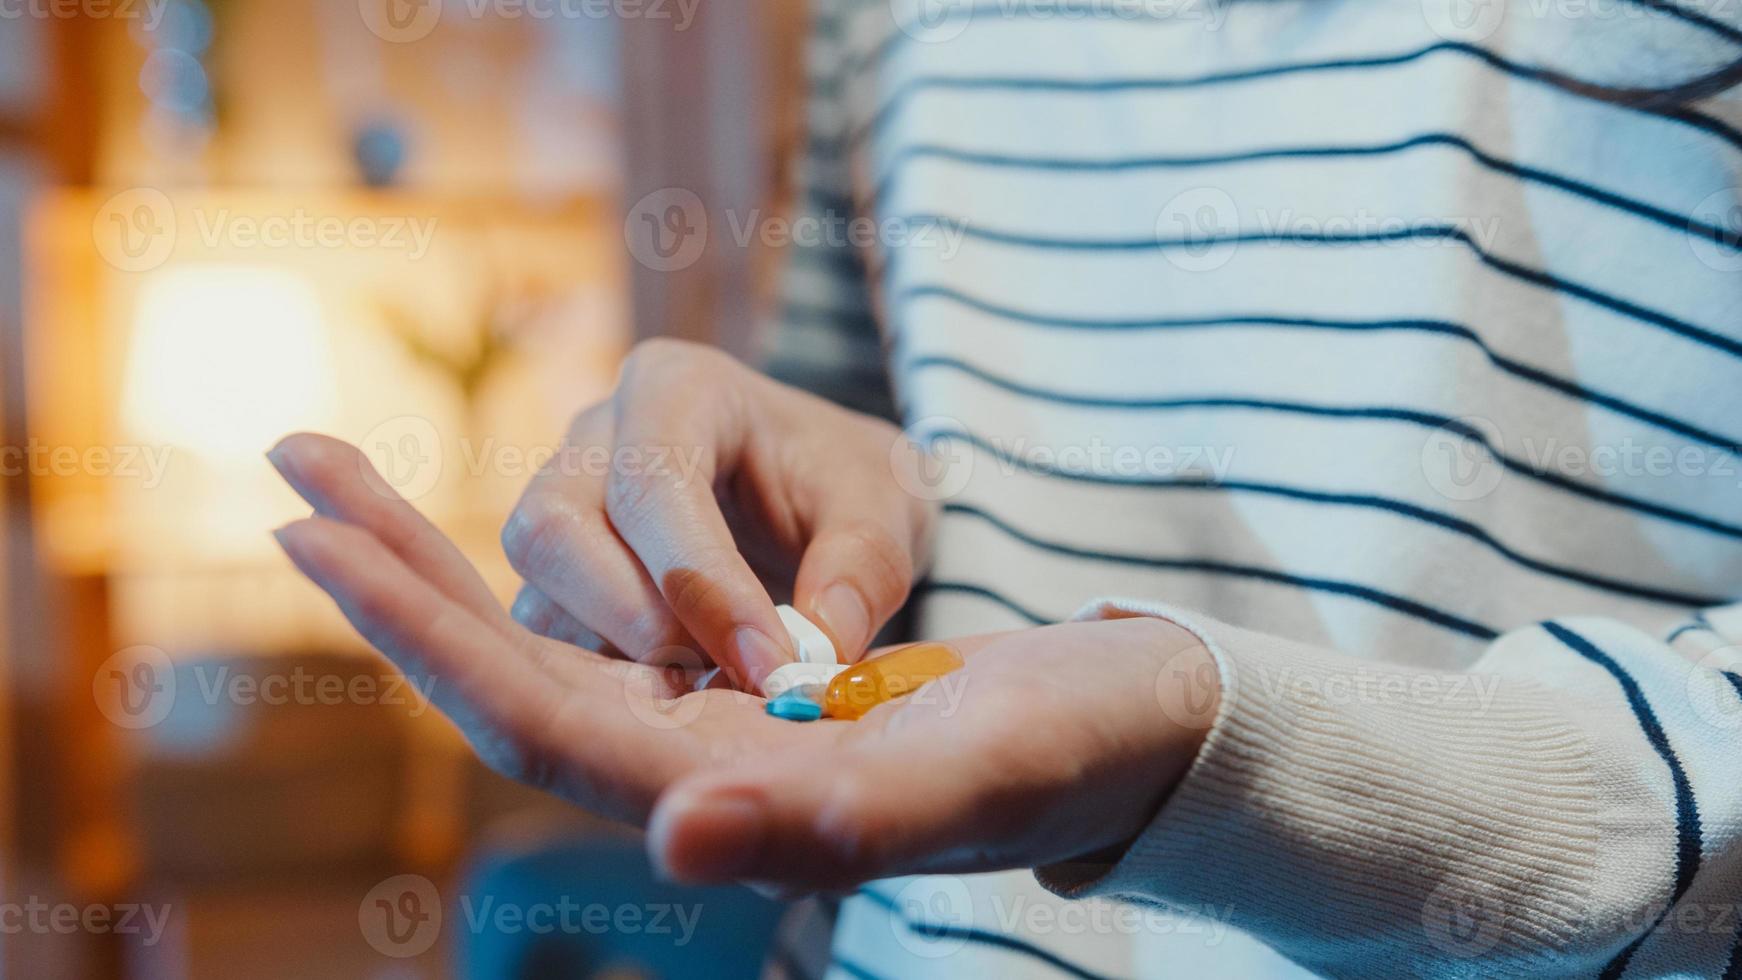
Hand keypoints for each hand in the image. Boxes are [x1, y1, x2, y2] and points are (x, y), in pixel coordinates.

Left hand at [268, 434, 1213, 889]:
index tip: (322, 539)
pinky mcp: (736, 670)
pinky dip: (533, 553)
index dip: (427, 634)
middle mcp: (695, 761)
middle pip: (508, 671)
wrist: (1133, 721)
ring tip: (331, 467)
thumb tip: (671, 835)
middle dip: (394, 576)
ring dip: (437, 555)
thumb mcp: (975, 774)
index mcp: (731, 797)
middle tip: (289, 469)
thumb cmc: (1077, 748)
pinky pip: (606, 610)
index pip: (541, 721)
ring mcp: (710, 715)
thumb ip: (824, 824)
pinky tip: (471, 514)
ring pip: (542, 635)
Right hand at [500, 339, 935, 688]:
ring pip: (537, 592)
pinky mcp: (555, 578)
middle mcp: (596, 436)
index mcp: (678, 387)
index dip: (701, 581)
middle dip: (636, 623)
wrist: (824, 497)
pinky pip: (547, 640)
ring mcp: (561, 505)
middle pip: (553, 529)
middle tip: (728, 684)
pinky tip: (688, 703)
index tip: (769, 664)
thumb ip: (864, 568)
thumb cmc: (848, 485)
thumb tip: (815, 656)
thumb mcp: (889, 507)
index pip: (653, 481)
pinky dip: (612, 683)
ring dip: (619, 662)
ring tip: (719, 697)